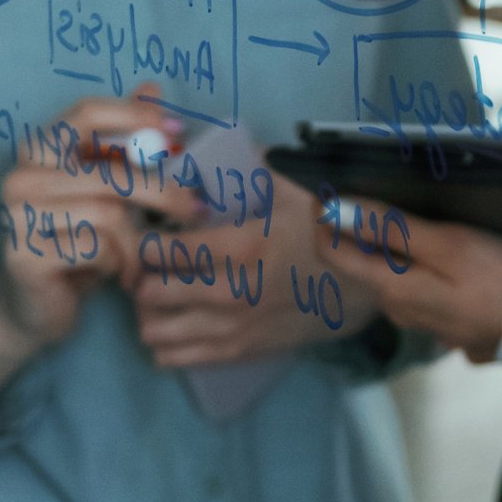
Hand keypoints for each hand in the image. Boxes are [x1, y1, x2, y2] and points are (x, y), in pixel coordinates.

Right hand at [0, 86, 173, 404]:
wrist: (32, 309)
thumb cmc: (77, 244)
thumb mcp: (104, 192)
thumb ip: (123, 143)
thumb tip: (153, 87)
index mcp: (37, 150)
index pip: (88, 113)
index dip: (136, 117)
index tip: (178, 134)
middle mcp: (20, 176)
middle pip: (112, 172)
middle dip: (164, 193)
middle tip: (195, 211)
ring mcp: (16, 216)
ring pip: (109, 215)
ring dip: (136, 243)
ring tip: (139, 260)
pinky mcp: (24, 255)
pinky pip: (98, 249)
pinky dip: (119, 265)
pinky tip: (114, 276)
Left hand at [125, 160, 386, 366]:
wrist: (362, 287)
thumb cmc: (323, 234)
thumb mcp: (293, 192)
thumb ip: (252, 168)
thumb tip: (219, 143)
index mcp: (242, 247)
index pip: (164, 251)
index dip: (143, 240)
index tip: (145, 232)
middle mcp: (230, 293)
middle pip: (149, 294)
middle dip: (139, 276)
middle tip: (143, 263)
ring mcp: (233, 329)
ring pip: (155, 333)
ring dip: (147, 312)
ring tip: (155, 292)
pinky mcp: (238, 353)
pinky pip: (176, 358)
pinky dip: (163, 341)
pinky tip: (172, 320)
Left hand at [326, 201, 501, 359]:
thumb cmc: (500, 278)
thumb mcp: (446, 244)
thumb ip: (391, 228)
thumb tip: (337, 211)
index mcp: (394, 290)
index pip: (335, 255)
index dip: (324, 221)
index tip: (324, 190)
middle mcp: (402, 312)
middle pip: (366, 268)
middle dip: (358, 233)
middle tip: (365, 194)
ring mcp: (429, 325)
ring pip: (396, 281)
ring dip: (392, 252)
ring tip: (408, 219)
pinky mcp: (455, 329)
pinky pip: (425, 294)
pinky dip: (422, 270)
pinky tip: (446, 258)